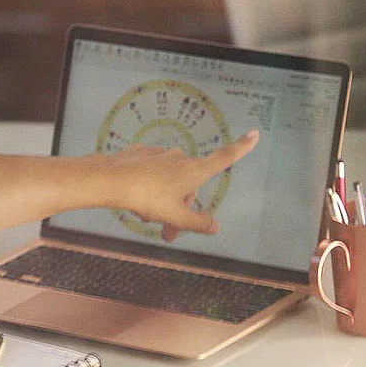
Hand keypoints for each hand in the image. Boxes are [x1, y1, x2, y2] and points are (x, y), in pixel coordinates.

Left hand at [92, 129, 259, 240]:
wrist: (111, 180)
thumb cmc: (147, 198)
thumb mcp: (175, 216)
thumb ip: (197, 222)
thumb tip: (216, 226)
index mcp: (194, 170)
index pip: (224, 158)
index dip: (241, 147)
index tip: (255, 133)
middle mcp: (180, 158)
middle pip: (188, 185)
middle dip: (181, 208)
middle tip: (167, 233)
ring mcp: (159, 154)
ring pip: (167, 181)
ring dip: (162, 200)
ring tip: (145, 218)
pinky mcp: (140, 154)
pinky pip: (150, 173)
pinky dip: (147, 187)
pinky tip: (133, 198)